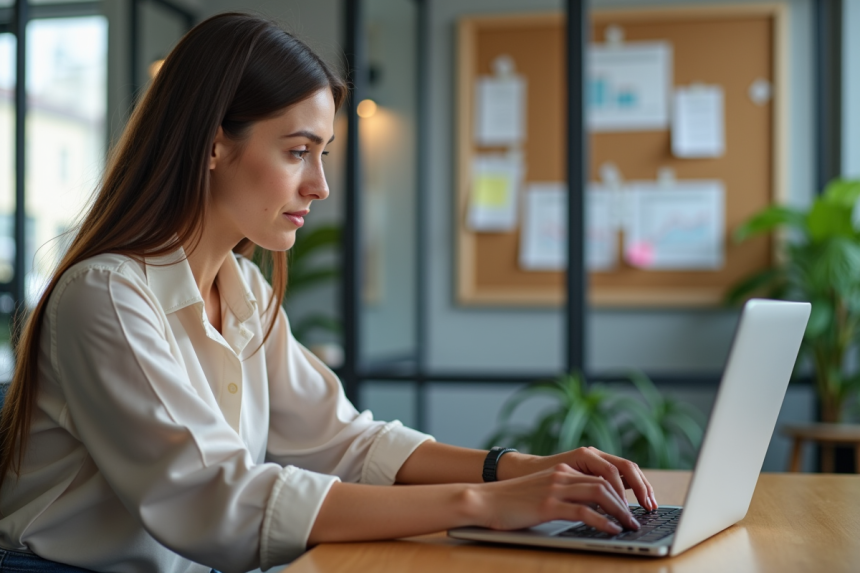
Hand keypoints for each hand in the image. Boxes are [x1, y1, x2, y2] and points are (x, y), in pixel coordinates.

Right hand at [473, 463, 639, 533]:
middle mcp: (562, 475)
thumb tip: (591, 510)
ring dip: (619, 511)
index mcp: (562, 471)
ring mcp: (554, 489)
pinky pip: (582, 511)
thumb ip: (564, 495)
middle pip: (605, 483)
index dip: (622, 490)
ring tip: (629, 526)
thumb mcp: (542, 492)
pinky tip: (611, 530)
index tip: (634, 506)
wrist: (484, 500)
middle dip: (627, 501)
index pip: (602, 475)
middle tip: (637, 519)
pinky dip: (602, 521)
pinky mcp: (547, 505)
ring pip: (599, 494)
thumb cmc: (511, 502)